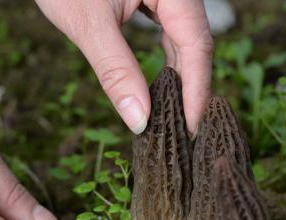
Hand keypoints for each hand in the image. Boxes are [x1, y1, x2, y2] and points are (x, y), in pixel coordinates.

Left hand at [36, 0, 212, 134]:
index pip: (197, 44)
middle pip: (195, 42)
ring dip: (179, 76)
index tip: (191, 128)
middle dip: (190, 87)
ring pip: (184, 38)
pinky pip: (169, 31)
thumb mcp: (88, 24)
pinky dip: (165, 60)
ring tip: (173, 114)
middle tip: (183, 130)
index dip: (197, 90)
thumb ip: (115, 71)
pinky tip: (159, 85)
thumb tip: (139, 120)